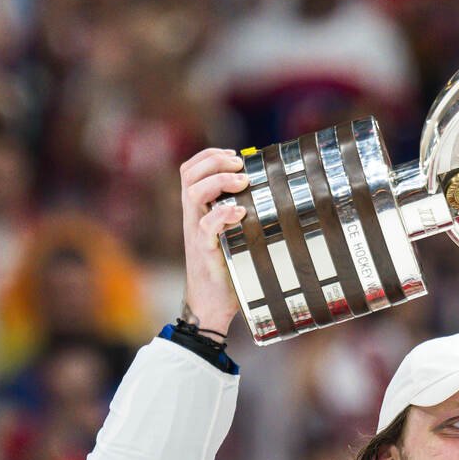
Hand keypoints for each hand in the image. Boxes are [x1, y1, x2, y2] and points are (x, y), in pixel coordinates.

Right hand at [178, 147, 249, 335]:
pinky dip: (222, 214)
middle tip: (240, 166)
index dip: (209, 156)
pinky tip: (241, 212)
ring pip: (193, 193)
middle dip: (214, 161)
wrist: (211, 303)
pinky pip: (206, 226)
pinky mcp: (204, 250)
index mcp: (198, 209)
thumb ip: (241, 212)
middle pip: (189, 174)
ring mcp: (196, 232)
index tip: (234, 156)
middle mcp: (193, 216)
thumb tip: (270, 192)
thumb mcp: (232, 232)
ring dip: (219, 181)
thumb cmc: (228, 266)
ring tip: (243, 182)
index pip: (191, 170)